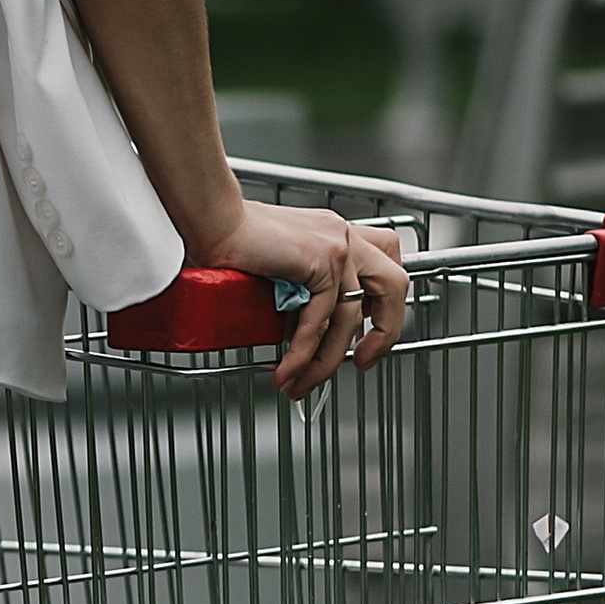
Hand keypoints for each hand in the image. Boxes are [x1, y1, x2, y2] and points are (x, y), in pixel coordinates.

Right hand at [199, 196, 408, 398]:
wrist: (211, 220)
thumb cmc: (229, 240)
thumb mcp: (278, 269)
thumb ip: (299, 293)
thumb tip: (298, 335)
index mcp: (335, 234)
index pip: (383, 265)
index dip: (384, 305)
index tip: (366, 339)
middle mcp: (342, 236)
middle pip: (393, 285)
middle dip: (385, 331)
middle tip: (362, 362)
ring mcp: (337, 245)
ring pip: (350, 315)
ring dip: (326, 359)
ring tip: (302, 383)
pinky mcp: (321, 260)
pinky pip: (321, 319)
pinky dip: (303, 352)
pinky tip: (288, 369)